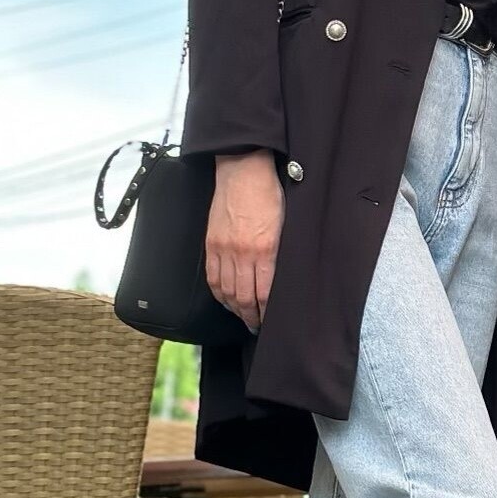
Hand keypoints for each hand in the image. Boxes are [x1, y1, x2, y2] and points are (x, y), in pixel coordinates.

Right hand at [206, 151, 284, 331]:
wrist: (243, 170)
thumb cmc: (269, 193)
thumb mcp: (285, 225)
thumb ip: (281, 253)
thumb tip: (280, 278)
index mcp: (266, 249)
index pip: (265, 293)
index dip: (267, 312)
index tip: (271, 321)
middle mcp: (243, 253)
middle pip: (244, 298)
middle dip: (251, 317)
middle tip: (257, 327)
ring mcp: (224, 249)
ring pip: (227, 291)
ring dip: (235, 309)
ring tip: (243, 317)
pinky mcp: (211, 243)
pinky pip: (213, 277)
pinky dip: (219, 294)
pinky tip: (225, 300)